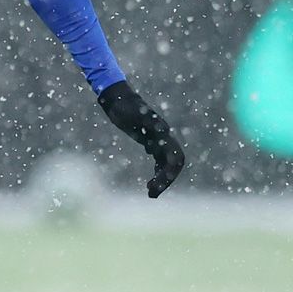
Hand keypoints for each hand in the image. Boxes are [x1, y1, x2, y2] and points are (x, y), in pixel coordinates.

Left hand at [97, 81, 185, 197]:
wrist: (118, 98)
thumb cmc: (125, 105)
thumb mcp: (136, 114)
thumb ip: (150, 122)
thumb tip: (165, 130)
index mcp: (164, 134)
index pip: (175, 158)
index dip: (170, 173)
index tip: (158, 185)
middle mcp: (164, 138)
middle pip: (173, 165)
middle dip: (166, 180)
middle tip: (151, 194)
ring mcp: (158, 140)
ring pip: (166, 165)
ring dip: (162, 180)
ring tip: (150, 193)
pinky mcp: (150, 141)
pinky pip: (159, 161)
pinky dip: (157, 173)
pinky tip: (150, 183)